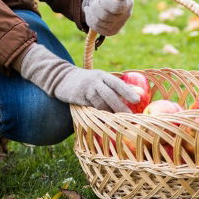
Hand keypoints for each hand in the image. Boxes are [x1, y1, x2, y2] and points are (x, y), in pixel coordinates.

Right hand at [18, 44, 136, 111]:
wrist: (61, 78)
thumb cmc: (87, 82)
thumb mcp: (99, 79)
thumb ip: (113, 86)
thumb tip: (136, 96)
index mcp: (103, 76)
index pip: (117, 83)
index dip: (127, 91)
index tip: (137, 100)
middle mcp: (95, 81)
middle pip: (110, 94)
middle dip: (120, 105)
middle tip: (130, 115)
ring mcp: (86, 90)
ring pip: (100, 103)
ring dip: (110, 113)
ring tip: (119, 122)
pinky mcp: (78, 98)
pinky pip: (90, 108)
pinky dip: (98, 115)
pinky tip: (105, 121)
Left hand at [82, 0, 134, 35]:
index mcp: (127, 4)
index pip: (116, 8)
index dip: (105, 2)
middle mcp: (125, 17)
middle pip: (105, 16)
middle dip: (96, 6)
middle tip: (97, 0)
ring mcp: (117, 26)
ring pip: (98, 22)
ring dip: (92, 11)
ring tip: (94, 5)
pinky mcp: (109, 32)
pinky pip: (95, 27)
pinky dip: (90, 18)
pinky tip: (92, 12)